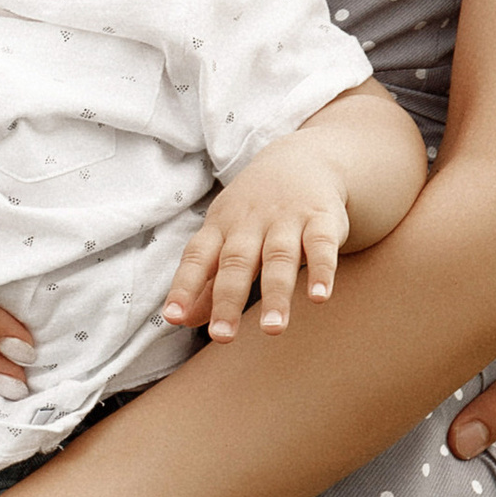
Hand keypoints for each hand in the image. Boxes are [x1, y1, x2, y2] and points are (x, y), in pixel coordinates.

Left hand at [162, 135, 354, 340]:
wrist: (303, 159)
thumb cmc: (254, 211)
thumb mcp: (224, 236)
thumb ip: (205, 280)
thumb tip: (182, 320)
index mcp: (220, 228)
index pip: (198, 258)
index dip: (184, 287)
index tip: (173, 317)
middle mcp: (250, 223)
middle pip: (236, 262)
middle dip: (228, 300)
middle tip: (222, 337)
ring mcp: (287, 220)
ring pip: (279, 258)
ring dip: (276, 294)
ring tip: (273, 329)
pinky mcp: (322, 219)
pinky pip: (322, 245)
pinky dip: (322, 271)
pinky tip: (319, 297)